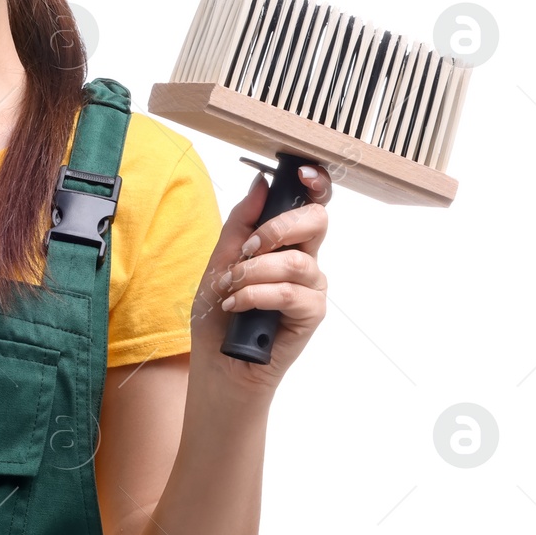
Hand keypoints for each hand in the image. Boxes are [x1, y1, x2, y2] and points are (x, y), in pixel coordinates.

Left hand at [189, 162, 331, 392]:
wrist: (218, 361)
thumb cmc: (219, 312)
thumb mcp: (220, 260)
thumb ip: (242, 222)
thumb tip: (261, 182)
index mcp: (286, 241)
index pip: (311, 204)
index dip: (315, 184)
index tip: (302, 172)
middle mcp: (304, 260)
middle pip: (318, 221)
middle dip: (279, 227)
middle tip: (249, 248)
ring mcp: (311, 287)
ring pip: (298, 261)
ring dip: (254, 272)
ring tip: (229, 288)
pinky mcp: (311, 314)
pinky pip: (292, 293)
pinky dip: (257, 295)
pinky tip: (236, 305)